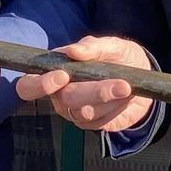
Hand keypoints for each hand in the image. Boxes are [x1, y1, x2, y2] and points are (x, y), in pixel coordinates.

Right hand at [15, 35, 157, 131]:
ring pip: (86, 112)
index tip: (63, 76)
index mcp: (53, 71)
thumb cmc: (120, 58)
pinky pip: (101, 121)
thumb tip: (72, 51)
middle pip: (65, 99)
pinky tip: (125, 98)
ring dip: (112, 99)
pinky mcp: (92, 124)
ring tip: (128, 85)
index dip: (40, 84)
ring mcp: (74, 112)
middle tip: (123, 84)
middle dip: (96, 92)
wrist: (142, 78)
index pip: (29, 85)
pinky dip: (117, 108)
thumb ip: (92, 46)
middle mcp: (59, 94)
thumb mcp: (112, 46)